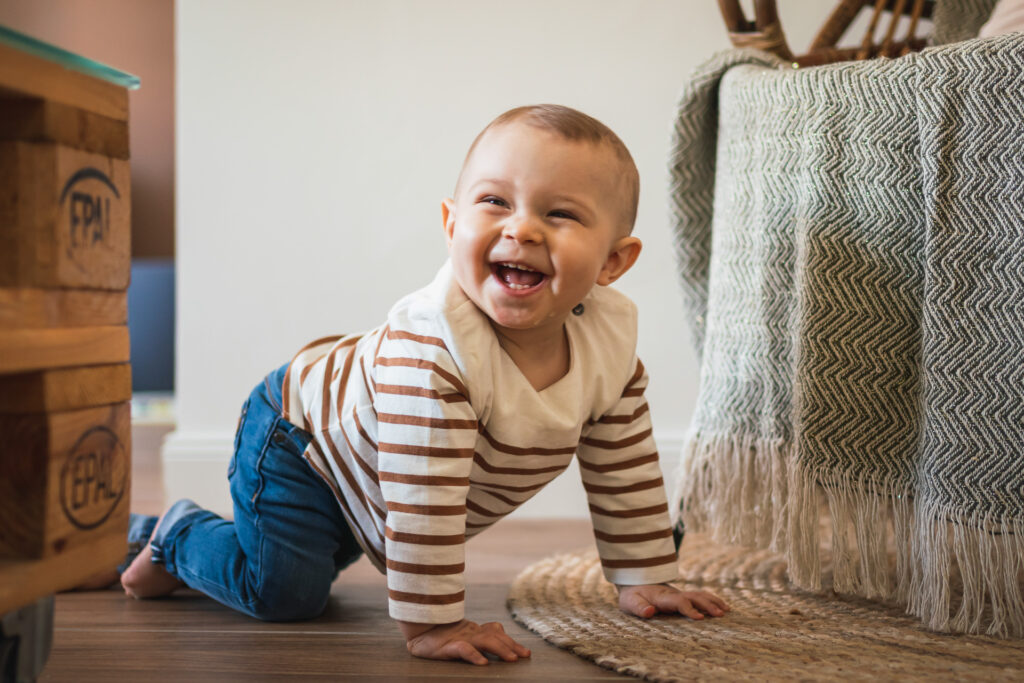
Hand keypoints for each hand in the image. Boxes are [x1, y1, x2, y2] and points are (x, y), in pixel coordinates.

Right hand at [400, 619, 531, 665]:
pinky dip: (475, 655)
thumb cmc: (438, 635)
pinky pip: (463, 650)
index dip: (511, 641)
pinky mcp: (447, 646)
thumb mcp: (461, 636)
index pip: (496, 633)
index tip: (526, 652)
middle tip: (525, 655)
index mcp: (473, 631)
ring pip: (484, 641)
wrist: (416, 630)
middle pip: (495, 637)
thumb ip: (478, 636)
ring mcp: (460, 638)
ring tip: (511, 659)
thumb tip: (497, 637)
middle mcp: (470, 633)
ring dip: (500, 649)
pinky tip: (483, 663)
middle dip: (511, 646)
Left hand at [618, 584, 728, 619]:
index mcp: (662, 597)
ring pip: (699, 595)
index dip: (689, 609)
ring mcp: (679, 594)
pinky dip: (711, 600)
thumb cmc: (632, 596)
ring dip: (713, 601)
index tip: (700, 618)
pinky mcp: (682, 597)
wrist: (633, 582)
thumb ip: (639, 607)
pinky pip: (699, 596)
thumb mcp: (629, 602)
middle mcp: (673, 594)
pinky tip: (722, 607)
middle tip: (721, 614)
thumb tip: (650, 611)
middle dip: (708, 605)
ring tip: (727, 610)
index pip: (679, 601)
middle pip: (694, 596)